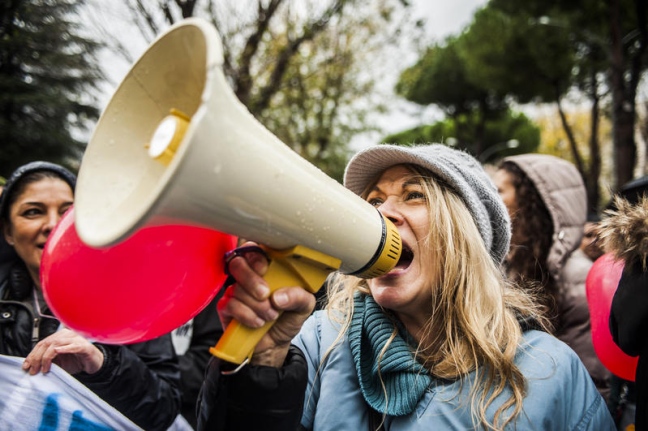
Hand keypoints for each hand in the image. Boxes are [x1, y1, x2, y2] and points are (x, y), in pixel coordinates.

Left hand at [22, 328, 103, 374]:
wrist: (94, 363)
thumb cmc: (76, 361)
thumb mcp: (59, 362)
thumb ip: (47, 360)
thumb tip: (32, 366)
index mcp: (60, 336)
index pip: (42, 343)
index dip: (32, 354)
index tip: (26, 366)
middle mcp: (68, 335)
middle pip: (47, 343)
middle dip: (37, 358)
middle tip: (33, 370)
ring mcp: (77, 339)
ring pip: (57, 344)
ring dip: (47, 357)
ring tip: (44, 369)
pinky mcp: (85, 346)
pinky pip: (73, 346)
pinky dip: (65, 349)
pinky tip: (58, 352)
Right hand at [218, 242, 315, 366]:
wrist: (274, 345)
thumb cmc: (287, 319)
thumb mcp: (304, 307)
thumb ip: (299, 297)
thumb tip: (279, 296)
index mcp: (268, 269)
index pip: (254, 249)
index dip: (256, 257)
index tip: (265, 269)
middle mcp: (248, 277)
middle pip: (238, 264)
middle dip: (251, 280)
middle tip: (265, 295)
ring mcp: (235, 291)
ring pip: (236, 288)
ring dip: (256, 305)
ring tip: (270, 316)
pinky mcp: (225, 308)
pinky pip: (229, 305)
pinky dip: (246, 315)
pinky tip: (257, 322)